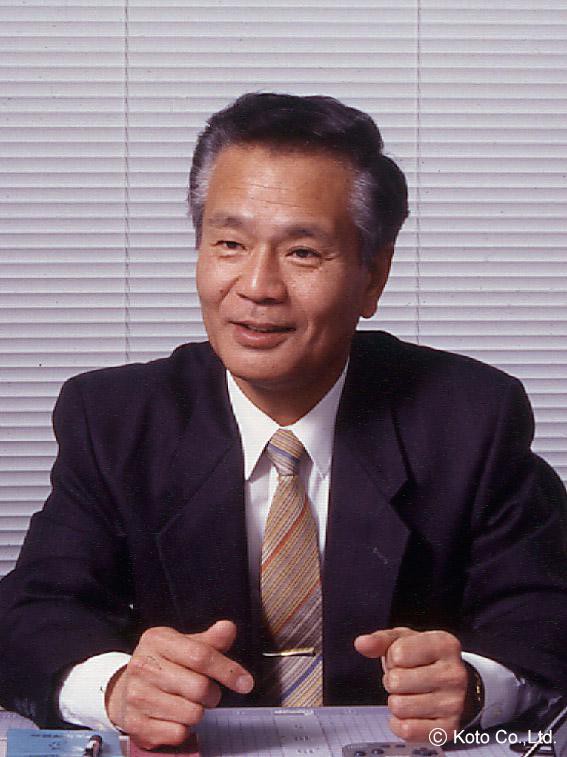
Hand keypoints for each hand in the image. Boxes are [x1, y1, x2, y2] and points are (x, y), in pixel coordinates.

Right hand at [105, 620, 253, 748]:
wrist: (124, 690)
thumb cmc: (161, 665)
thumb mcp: (183, 645)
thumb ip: (209, 641)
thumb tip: (228, 629)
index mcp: (157, 640)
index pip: (200, 655)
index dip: (228, 670)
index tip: (245, 682)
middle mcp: (143, 666)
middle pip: (199, 687)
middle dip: (212, 694)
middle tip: (206, 692)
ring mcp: (137, 696)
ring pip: (192, 713)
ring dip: (197, 712)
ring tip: (186, 702)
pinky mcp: (136, 724)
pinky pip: (178, 733)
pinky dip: (183, 729)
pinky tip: (173, 717)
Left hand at [354, 627, 467, 741]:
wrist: (450, 682)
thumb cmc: (424, 657)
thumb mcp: (403, 640)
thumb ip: (380, 640)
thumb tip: (361, 643)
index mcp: (445, 645)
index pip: (398, 653)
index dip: (392, 657)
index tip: (404, 658)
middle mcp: (455, 674)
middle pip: (396, 681)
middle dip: (393, 680)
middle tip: (406, 679)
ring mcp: (455, 703)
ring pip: (399, 707)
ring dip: (396, 701)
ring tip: (410, 694)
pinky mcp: (449, 728)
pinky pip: (407, 730)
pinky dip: (399, 723)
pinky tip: (410, 713)